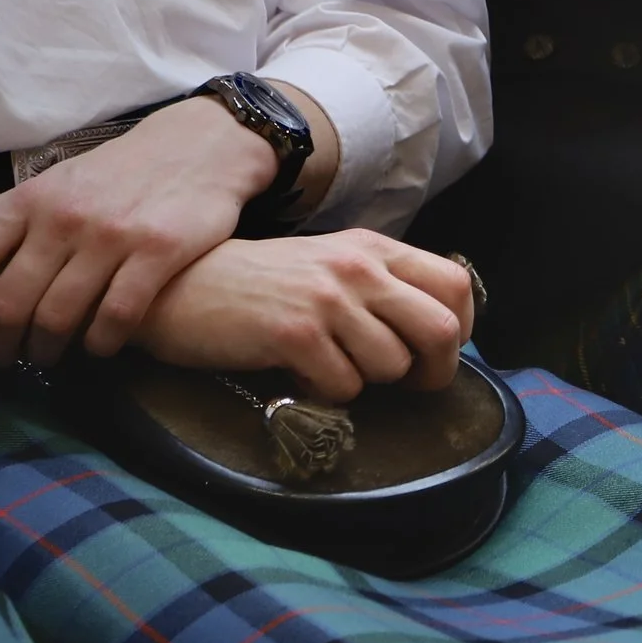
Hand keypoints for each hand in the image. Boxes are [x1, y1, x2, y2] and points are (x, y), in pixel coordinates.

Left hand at [0, 98, 278, 368]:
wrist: (199, 146)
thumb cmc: (118, 173)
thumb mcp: (54, 182)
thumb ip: (5, 213)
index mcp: (30, 202)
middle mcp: (64, 219)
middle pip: (10, 302)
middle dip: (0, 342)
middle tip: (5, 359)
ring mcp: (112, 236)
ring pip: (60, 316)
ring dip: (47, 349)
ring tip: (48, 357)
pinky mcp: (159, 252)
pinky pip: (118, 315)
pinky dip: (102, 342)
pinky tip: (100, 347)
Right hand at [136, 232, 476, 401]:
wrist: (181, 285)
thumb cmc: (263, 284)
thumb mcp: (333, 267)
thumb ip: (384, 287)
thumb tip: (441, 333)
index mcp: (375, 249)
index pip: (456, 285)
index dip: (460, 329)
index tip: (437, 352)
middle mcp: (358, 268)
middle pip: (442, 330)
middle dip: (434, 370)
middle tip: (407, 383)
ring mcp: (327, 300)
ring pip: (393, 365)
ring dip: (369, 380)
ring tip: (331, 366)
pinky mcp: (294, 334)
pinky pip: (345, 386)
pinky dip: (327, 393)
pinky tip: (299, 374)